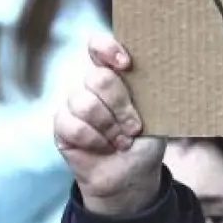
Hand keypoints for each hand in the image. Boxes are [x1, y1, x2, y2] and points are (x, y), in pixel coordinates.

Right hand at [54, 34, 164, 216]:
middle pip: (98, 78)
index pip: (99, 47)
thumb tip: (160, 70)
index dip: (107, 49)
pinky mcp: (62, 126)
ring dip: (109, 127)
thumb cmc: (145, 140)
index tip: (126, 64)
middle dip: (121, 106)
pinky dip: (94, 140)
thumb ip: (150, 91)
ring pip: (85, 102)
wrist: (131, 175)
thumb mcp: (156, 114)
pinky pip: (73, 125)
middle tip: (134, 127)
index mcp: (115, 75)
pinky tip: (104, 147)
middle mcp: (92, 86)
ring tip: (122, 141)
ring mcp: (74, 104)